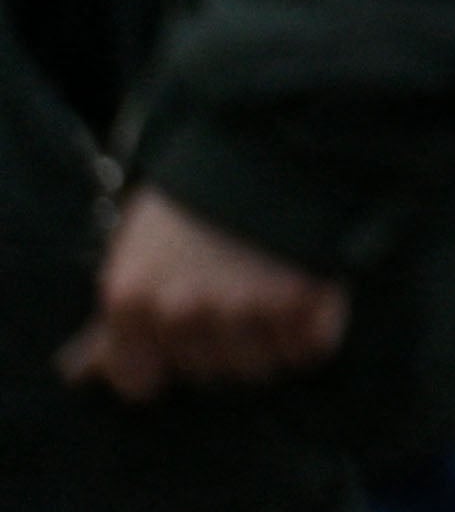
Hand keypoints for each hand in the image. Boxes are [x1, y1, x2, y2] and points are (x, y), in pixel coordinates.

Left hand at [53, 187, 345, 397]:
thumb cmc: (204, 186)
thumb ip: (123, 310)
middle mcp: (182, 312)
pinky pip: (311, 348)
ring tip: (277, 283)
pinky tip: (310, 292)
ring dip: (270, 338)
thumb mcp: (145, 242)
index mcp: (132, 299)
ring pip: (258, 368)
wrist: (283, 129)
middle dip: (222, 341)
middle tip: (238, 284)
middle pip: (206, 372)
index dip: (164, 357)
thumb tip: (81, 373)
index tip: (184, 327)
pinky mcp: (307, 301)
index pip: (139, 382)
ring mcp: (245, 309)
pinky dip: (316, 328)